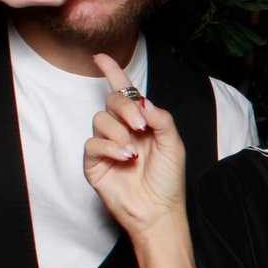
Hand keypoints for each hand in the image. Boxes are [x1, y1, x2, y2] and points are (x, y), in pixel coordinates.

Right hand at [83, 54, 189, 238]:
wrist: (159, 210)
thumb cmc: (168, 179)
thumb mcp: (174, 144)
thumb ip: (161, 118)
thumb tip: (143, 100)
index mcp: (142, 122)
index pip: (124, 92)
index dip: (112, 72)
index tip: (100, 57)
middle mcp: (122, 130)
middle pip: (112, 101)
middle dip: (125, 108)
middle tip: (142, 126)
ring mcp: (107, 145)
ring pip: (100, 120)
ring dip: (119, 132)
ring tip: (135, 152)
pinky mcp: (95, 162)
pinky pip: (93, 143)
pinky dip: (110, 147)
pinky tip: (126, 158)